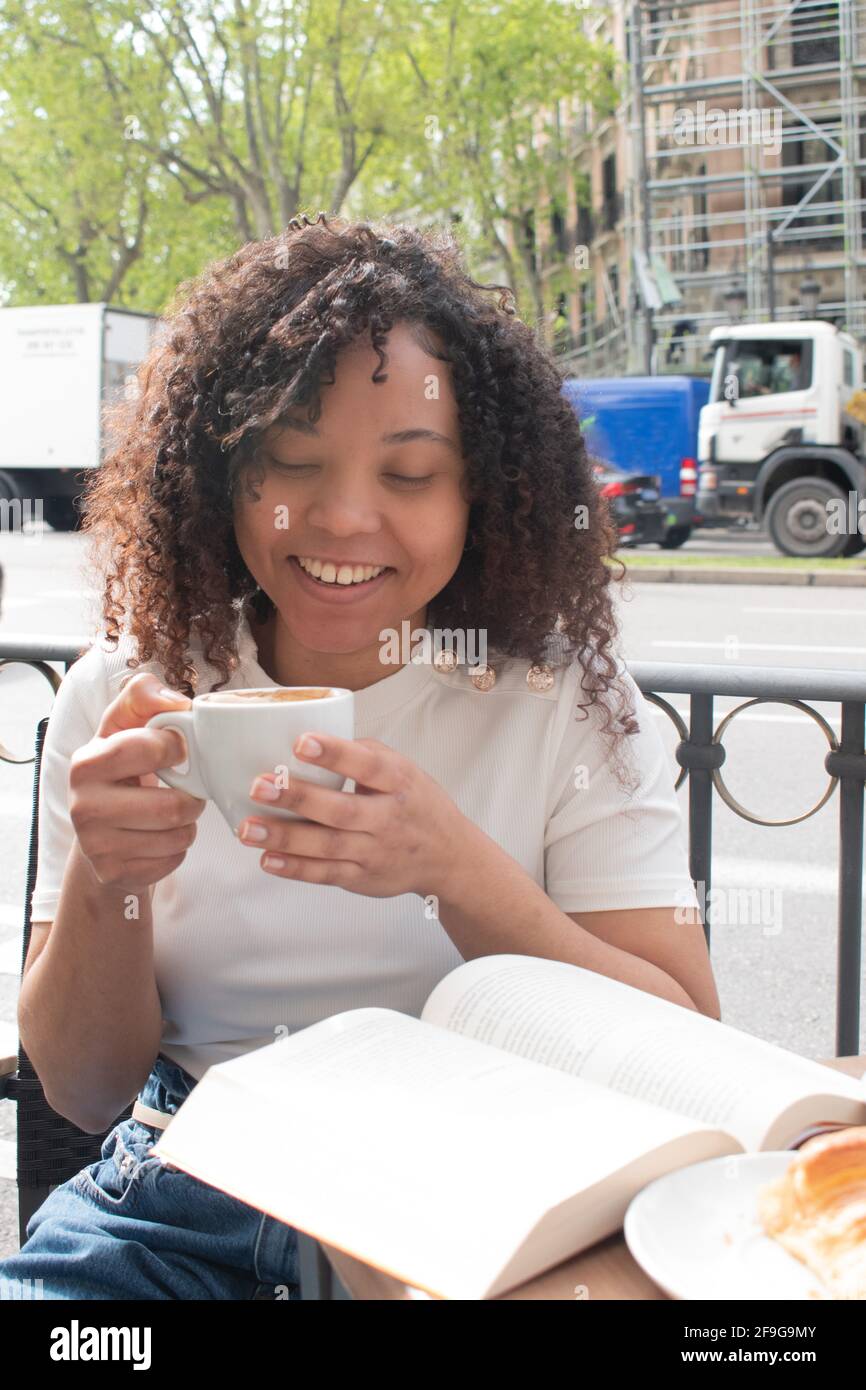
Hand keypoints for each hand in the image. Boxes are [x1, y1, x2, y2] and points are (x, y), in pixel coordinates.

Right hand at [68, 673, 206, 892]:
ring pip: (177, 836)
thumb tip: (178, 703)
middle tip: (187, 790)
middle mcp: (84, 806)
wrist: (98, 830)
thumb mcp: (122, 727)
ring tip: (175, 812)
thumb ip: (144, 698)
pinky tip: (161, 837)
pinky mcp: (114, 873)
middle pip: (170, 806)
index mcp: (86, 763)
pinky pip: (172, 860)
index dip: (174, 748)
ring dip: (188, 823)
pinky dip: (177, 848)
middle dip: (191, 797)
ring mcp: (97, 845)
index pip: (145, 750)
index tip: (180, 750)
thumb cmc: (120, 770)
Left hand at [236, 733, 468, 898]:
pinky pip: (325, 874)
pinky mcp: (362, 878)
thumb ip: (365, 754)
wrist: (448, 857)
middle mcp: (388, 818)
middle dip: (297, 797)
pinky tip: (266, 859)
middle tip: (258, 784)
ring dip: (284, 837)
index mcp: (399, 783)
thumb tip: (315, 738)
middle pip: (341, 810)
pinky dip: (295, 869)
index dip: (335, 754)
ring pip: (327, 845)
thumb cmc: (416, 803)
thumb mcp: (405, 770)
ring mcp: (374, 851)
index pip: (368, 766)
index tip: (301, 742)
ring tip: (247, 827)